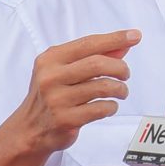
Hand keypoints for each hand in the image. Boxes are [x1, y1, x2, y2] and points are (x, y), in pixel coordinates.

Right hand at [3, 29, 141, 158]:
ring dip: (120, 89)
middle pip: (98, 64)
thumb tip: (125, 44)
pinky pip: (101, 108)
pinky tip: (109, 106)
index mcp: (50, 59)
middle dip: (120, 68)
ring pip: (103, 87)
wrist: (29, 129)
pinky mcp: (65, 120)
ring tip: (121, 91)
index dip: (114, 39)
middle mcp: (50, 77)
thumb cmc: (53, 94)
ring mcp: (56, 99)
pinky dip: (112, 106)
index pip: (88, 43)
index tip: (135, 36)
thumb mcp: (65, 69)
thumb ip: (94, 55)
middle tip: (125, 74)